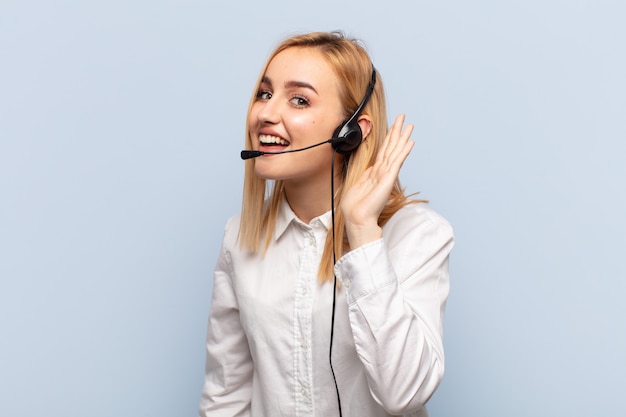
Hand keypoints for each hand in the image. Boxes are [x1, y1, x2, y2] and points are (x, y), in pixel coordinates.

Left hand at [341, 114, 414, 248]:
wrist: (357, 217)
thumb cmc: (355, 206)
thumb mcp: (357, 183)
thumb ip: (364, 174)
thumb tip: (367, 166)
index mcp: (375, 172)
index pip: (384, 151)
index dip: (388, 138)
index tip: (393, 126)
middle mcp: (382, 171)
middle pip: (392, 147)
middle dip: (397, 132)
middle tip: (404, 118)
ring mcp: (386, 175)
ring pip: (396, 151)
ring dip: (402, 137)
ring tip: (410, 126)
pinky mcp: (388, 179)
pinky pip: (397, 162)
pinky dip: (403, 152)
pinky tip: (409, 143)